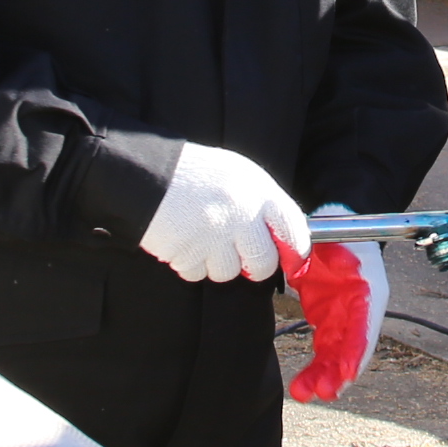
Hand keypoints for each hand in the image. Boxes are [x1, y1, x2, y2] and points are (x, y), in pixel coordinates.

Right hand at [138, 143, 304, 284]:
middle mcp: (241, 215)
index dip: (296, 250)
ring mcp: (214, 237)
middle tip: (242, 256)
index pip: (293, 230)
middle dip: (255, 266)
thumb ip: (263, 204)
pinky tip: (186, 240)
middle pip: (263, 263)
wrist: (151, 172)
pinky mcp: (188, 253)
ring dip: (217, 262)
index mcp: (258, 192)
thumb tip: (282, 237)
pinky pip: (197, 273)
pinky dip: (191, 263)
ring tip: (204, 237)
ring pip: (228, 272)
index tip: (292, 259)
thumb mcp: (240, 175)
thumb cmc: (197, 173)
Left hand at [280, 208, 386, 403]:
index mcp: (369, 287)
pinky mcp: (329, 323)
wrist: (334, 225)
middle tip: (323, 391)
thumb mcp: (329, 234)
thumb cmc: (338, 229)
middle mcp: (361, 308)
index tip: (347, 371)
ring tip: (304, 393)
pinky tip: (302, 388)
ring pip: (338, 355)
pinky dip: (315, 370)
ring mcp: (345, 318)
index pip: (366, 322)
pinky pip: (324, 353)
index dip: (357, 348)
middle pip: (353, 346)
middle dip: (339, 372)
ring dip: (324, 377)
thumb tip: (298, 267)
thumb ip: (314, 253)